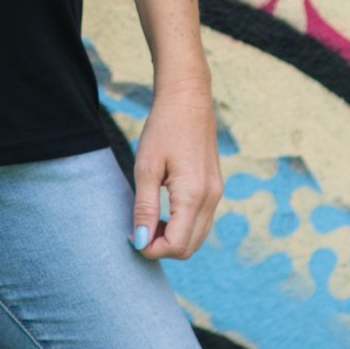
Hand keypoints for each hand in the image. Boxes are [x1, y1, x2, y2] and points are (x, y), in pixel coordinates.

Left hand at [130, 81, 222, 260]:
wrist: (187, 99)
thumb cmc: (162, 129)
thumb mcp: (146, 168)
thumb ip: (145, 208)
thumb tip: (141, 241)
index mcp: (194, 194)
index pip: (176, 245)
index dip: (152, 249)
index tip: (132, 237)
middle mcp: (211, 198)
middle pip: (189, 247)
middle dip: (162, 248)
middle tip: (138, 231)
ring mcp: (216, 194)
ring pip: (197, 237)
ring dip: (173, 239)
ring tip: (149, 221)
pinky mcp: (215, 188)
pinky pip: (202, 222)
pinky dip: (183, 227)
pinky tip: (163, 213)